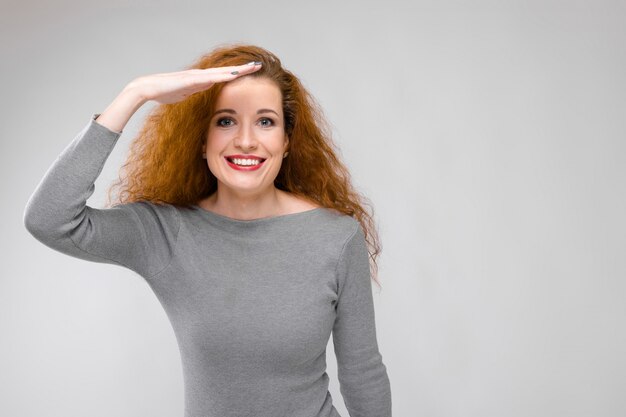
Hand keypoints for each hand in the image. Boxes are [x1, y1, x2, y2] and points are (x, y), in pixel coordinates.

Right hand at [96, 62, 261, 132]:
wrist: (147, 88)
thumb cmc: (164, 92)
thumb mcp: (186, 94)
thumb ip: (196, 92)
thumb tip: (204, 91)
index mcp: (201, 80)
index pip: (224, 76)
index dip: (238, 74)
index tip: (251, 73)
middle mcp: (201, 76)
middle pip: (226, 71)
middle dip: (243, 69)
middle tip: (259, 65)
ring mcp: (196, 76)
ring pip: (221, 72)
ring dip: (237, 70)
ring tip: (251, 68)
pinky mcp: (190, 80)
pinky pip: (210, 78)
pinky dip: (222, 76)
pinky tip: (233, 75)